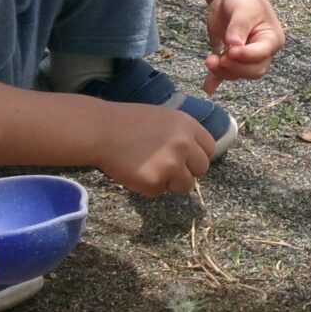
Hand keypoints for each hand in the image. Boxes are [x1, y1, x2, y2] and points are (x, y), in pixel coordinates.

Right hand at [91, 102, 216, 195]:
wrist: (101, 130)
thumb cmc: (128, 122)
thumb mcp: (163, 118)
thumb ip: (182, 134)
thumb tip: (194, 156)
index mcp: (188, 126)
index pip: (209, 148)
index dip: (197, 156)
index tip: (187, 159)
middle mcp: (184, 145)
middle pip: (202, 169)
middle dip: (187, 171)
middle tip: (166, 167)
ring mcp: (171, 165)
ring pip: (184, 186)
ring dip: (169, 182)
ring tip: (148, 168)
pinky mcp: (154, 182)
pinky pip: (159, 192)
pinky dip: (148, 187)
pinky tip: (135, 171)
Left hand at [203, 0, 284, 93]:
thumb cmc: (244, 0)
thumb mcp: (243, 8)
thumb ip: (239, 26)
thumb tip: (233, 44)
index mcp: (271, 39)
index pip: (262, 53)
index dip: (247, 55)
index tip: (232, 50)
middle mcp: (261, 53)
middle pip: (253, 70)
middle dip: (236, 67)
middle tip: (221, 58)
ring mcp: (245, 59)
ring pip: (238, 74)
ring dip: (222, 72)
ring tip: (210, 61)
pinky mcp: (229, 60)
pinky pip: (223, 74)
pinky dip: (215, 80)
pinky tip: (208, 87)